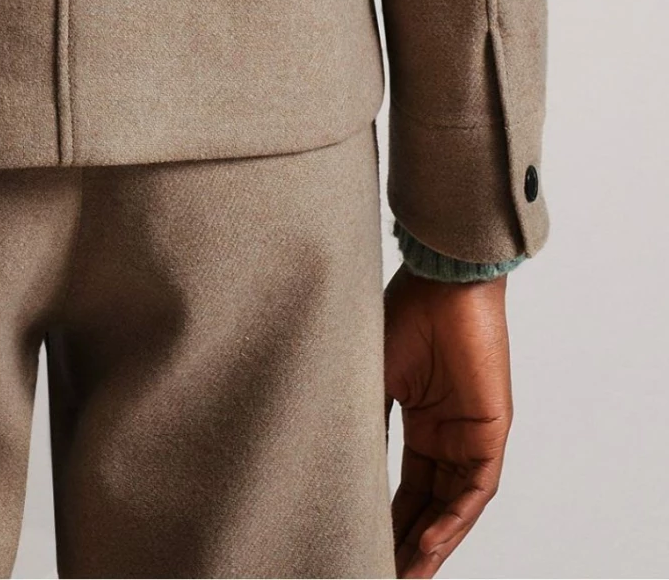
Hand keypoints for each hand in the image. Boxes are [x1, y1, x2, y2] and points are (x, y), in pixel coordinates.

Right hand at [384, 263, 512, 576]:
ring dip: (431, 543)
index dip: (386, 519)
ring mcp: (471, 432)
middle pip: (428, 503)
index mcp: (419, 418)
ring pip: (452, 504)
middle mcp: (446, 431)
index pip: (404, 485)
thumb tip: (337, 469)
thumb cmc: (404, 310)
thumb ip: (364, 423)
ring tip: (406, 573)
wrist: (442, 277)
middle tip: (383, 571)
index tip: (361, 544)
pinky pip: (474, 489)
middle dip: (407, 542)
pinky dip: (453, 519)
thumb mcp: (371, 376)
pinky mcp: (491, 430)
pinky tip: (429, 543)